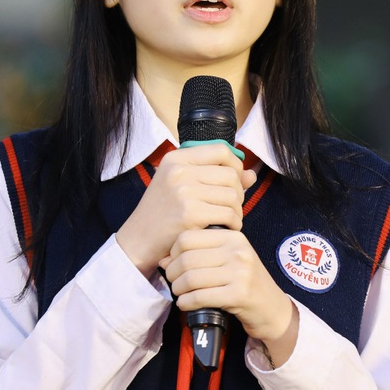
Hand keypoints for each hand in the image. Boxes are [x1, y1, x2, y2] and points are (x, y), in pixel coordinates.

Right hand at [115, 144, 255, 275]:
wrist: (138, 239)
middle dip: (238, 192)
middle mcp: (179, 170)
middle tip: (230, 206)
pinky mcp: (190, 214)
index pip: (221, 150)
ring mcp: (184, 191)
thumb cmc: (163, 212)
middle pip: (231, 174)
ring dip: (237, 210)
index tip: (234, 181)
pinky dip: (233, 224)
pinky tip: (223, 228)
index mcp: (176, 158)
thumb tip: (251, 174)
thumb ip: (216, 176)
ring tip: (227, 219)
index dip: (235, 165)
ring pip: (234, 195)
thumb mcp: (182, 185)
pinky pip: (229, 215)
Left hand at [161, 229, 298, 355]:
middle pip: (186, 258)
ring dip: (178, 290)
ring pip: (191, 278)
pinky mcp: (238, 295)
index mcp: (233, 237)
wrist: (273, 309)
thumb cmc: (246, 283)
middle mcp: (238, 251)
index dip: (173, 253)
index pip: (188, 238)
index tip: (173, 265)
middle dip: (173, 274)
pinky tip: (186, 304)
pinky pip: (199, 297)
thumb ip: (200, 254)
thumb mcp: (229, 260)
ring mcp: (240, 273)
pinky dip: (186, 303)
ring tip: (180, 294)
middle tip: (174, 283)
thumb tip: (164, 259)